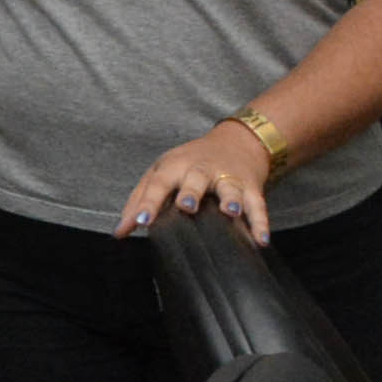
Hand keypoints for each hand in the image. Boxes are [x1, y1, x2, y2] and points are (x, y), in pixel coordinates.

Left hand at [115, 123, 276, 247]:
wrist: (236, 142)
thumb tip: (120, 232)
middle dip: (191, 192)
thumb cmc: (188, 164)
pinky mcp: (252, 187)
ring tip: (230, 211)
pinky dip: (261, 222)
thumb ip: (138, 201)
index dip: (148, 202)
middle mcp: (202, 170)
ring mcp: (228, 177)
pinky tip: (261, 240)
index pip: (158, 184)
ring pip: (230, 187)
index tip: (141, 221)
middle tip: (187, 207)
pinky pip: (258, 205)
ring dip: (230, 199)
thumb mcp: (160, 173)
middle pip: (195, 179)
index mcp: (175, 167)